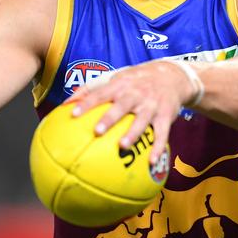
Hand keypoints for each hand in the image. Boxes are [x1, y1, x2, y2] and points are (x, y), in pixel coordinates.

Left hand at [69, 60, 195, 163]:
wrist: (172, 75)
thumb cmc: (136, 80)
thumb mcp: (115, 78)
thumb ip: (90, 90)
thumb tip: (65, 104)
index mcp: (120, 85)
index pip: (100, 93)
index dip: (86, 103)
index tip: (73, 113)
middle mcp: (135, 93)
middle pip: (121, 106)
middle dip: (109, 118)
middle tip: (97, 131)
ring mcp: (151, 104)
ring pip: (141, 120)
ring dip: (133, 133)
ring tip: (123, 146)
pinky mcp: (165, 115)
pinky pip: (162, 133)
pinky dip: (158, 147)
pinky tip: (152, 161)